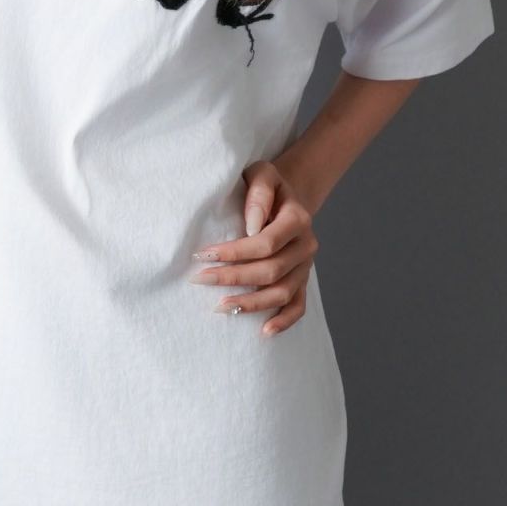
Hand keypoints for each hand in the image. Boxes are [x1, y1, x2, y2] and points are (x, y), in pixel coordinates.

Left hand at [187, 159, 319, 335]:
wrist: (286, 196)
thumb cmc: (268, 185)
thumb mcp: (263, 173)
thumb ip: (258, 192)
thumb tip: (252, 226)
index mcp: (298, 219)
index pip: (265, 243)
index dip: (234, 252)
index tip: (203, 255)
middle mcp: (306, 246)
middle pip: (271, 270)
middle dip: (233, 277)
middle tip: (200, 279)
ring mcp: (306, 266)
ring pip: (282, 292)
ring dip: (251, 303)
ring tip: (220, 307)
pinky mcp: (303, 280)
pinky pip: (298, 306)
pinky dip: (284, 321)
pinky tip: (264, 332)